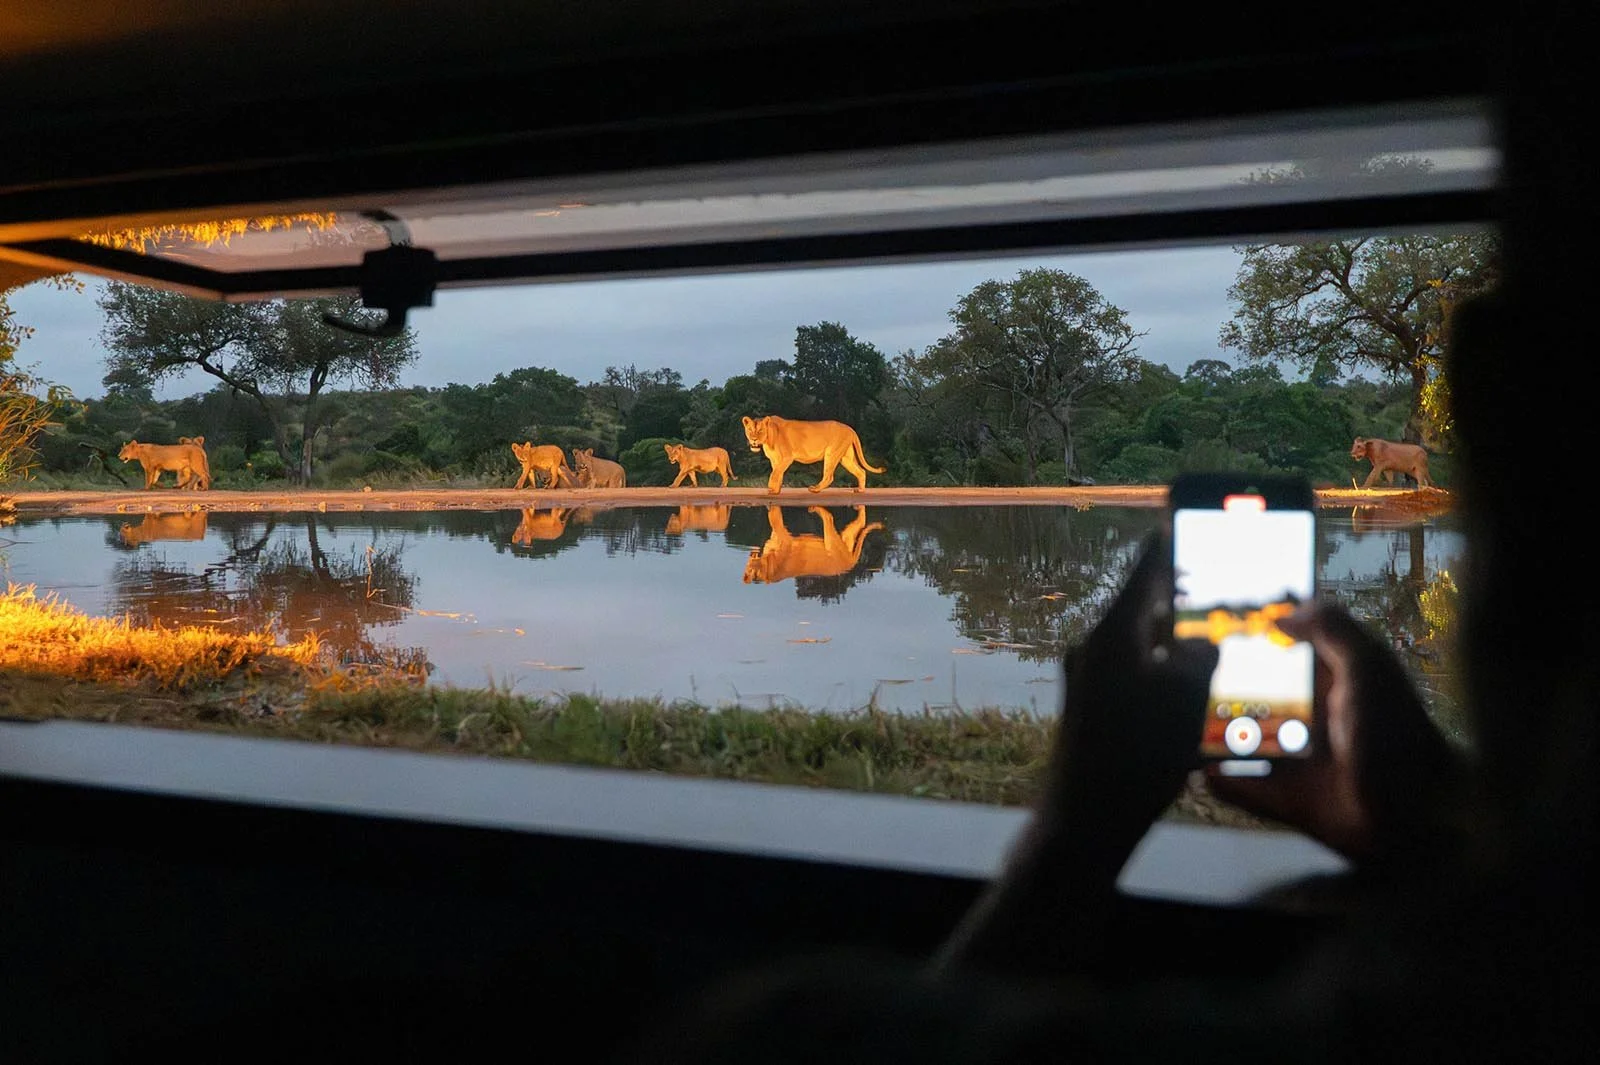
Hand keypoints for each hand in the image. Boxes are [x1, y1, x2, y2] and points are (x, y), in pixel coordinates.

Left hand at [1035, 530, 1219, 865]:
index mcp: (1112, 635)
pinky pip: (1136, 678)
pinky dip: (1165, 677)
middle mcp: (1094, 649)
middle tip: (1225, 590)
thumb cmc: (1135, 760)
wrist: (1083, 825)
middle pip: (1146, 609)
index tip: (1192, 519)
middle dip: (1186, 601)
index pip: (1145, 569)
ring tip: (1222, 643)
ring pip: (1143, 647)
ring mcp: (1089, 680)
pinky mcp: (1092, 710)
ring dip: (1179, 645)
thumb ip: (1200, 656)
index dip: (1174, 543)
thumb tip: (1201, 641)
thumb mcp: (1186, 700)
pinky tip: (1198, 694)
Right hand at [1207, 601, 1466, 866]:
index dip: (1259, 639)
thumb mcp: (1368, 667)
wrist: (1418, 815)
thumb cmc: (1393, 733)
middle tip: (1181, 672)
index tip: (1216, 626)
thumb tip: (1281, 613)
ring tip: (1178, 718)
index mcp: (1335, 683)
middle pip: (1260, 696)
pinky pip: (1247, 789)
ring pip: (1248, 742)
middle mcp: (1315, 719)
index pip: (1290, 652)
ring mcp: (1301, 762)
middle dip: (1225, 686)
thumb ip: (1332, 630)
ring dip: (1216, 734)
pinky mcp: (1291, 800)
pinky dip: (1223, 781)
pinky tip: (1194, 770)